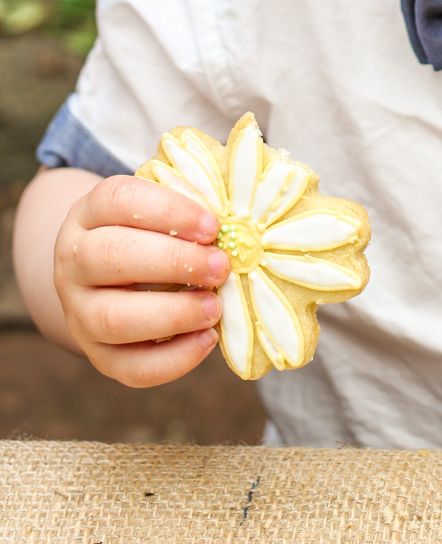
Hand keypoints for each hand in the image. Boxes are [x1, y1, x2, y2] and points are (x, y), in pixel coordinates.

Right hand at [54, 175, 229, 386]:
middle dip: (174, 262)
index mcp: (90, 213)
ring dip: (172, 314)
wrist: (103, 276)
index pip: (120, 201)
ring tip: (215, 307)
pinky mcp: (96, 354)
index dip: (169, 211)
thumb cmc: (148, 232)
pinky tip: (207, 340)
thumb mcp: (158, 209)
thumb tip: (239, 228)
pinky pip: (128, 368)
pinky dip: (172, 359)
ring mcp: (79, 311)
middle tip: (221, 267)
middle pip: (113, 257)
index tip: (213, 225)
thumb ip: (189, 213)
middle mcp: (74, 261)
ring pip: (113, 318)